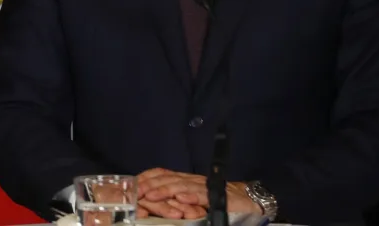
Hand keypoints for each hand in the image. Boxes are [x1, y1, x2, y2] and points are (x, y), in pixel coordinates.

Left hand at [137, 168, 260, 216]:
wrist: (247, 201)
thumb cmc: (218, 201)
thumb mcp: (192, 200)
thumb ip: (175, 200)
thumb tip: (152, 203)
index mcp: (184, 180)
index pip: (161, 175)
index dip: (146, 178)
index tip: (131, 185)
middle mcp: (192, 180)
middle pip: (167, 179)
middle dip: (149, 185)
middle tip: (135, 193)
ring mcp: (204, 187)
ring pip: (181, 186)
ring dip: (165, 190)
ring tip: (151, 195)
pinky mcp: (218, 196)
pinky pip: (203, 195)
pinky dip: (192, 196)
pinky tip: (181, 198)